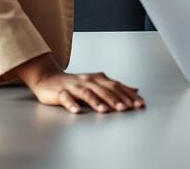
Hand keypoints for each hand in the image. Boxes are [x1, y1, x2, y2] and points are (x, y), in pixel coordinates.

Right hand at [13, 54, 143, 113]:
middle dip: (116, 99)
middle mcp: (89, 80)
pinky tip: (77, 111)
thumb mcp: (98, 83)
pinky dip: (72, 104)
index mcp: (99, 79)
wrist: (49, 79)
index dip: (129, 95)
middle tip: (126, 108)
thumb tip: (135, 89)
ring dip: (96, 102)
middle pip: (104, 89)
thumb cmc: (76, 84)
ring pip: (87, 93)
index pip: (117, 86)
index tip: (139, 104)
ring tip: (105, 111)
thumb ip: (116, 87)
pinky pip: (66, 98)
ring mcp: (74, 86)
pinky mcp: (60, 92)